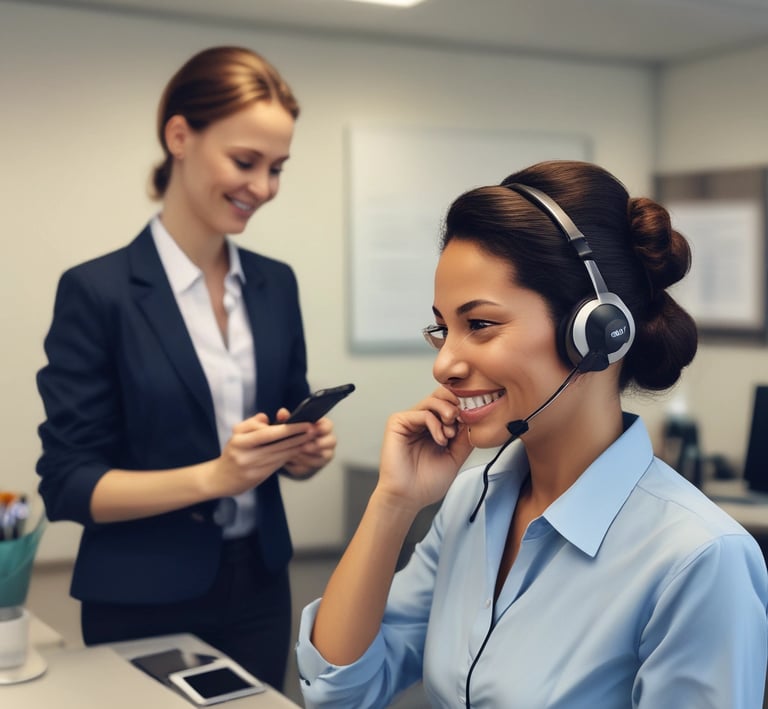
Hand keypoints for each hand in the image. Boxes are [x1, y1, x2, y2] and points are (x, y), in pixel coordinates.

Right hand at [206, 412, 315, 496]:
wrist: (220, 479)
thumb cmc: (232, 452)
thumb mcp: (236, 434)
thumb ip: (251, 423)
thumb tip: (267, 418)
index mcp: (239, 441)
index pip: (267, 433)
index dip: (288, 429)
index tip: (303, 423)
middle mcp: (246, 455)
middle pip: (277, 445)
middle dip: (298, 437)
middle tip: (313, 430)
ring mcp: (253, 467)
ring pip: (280, 455)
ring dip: (297, 446)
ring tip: (310, 439)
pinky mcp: (259, 477)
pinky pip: (278, 464)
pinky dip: (290, 455)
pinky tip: (299, 449)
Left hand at [276, 409, 336, 478]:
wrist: (289, 450)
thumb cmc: (292, 433)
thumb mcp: (288, 424)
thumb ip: (286, 418)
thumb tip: (282, 412)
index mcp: (323, 427)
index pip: (329, 426)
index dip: (323, 428)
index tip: (313, 430)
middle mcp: (327, 441)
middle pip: (331, 442)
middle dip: (318, 445)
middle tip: (305, 447)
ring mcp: (324, 454)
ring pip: (322, 457)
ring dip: (308, 457)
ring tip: (295, 455)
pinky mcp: (315, 466)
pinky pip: (311, 467)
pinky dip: (300, 465)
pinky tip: (291, 462)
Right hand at [377, 387, 473, 513]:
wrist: (408, 497)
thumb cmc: (427, 482)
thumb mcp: (455, 456)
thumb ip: (464, 437)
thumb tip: (476, 418)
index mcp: (434, 427)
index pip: (451, 404)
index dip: (464, 407)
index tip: (474, 419)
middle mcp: (421, 420)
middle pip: (441, 395)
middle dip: (456, 404)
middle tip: (462, 419)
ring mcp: (409, 420)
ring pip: (432, 400)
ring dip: (447, 412)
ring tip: (451, 432)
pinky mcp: (397, 422)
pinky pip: (421, 412)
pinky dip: (435, 423)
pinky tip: (440, 439)